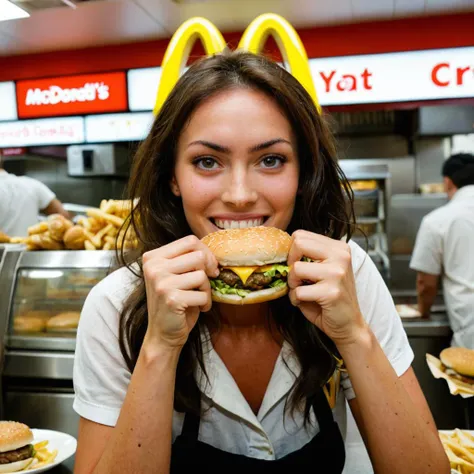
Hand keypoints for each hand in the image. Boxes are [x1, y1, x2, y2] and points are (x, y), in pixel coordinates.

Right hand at [142, 235, 218, 349]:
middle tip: (205, 284)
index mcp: (153, 257)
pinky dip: (205, 303)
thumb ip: (187, 259)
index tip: (209, 267)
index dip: (206, 253)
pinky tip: (196, 308)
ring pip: (202, 275)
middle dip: (208, 270)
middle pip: (198, 255)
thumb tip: (214, 250)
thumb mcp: (176, 274)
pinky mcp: (171, 298)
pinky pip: (203, 295)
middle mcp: (154, 267)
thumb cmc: (174, 301)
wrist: (162, 333)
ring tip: (198, 298)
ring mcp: (161, 282)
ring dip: (206, 289)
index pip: (190, 241)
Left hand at [287, 230, 366, 346]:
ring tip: (302, 291)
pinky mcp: (331, 292)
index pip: (301, 235)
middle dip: (290, 264)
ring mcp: (337, 273)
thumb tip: (282, 247)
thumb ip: (307, 255)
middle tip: (297, 278)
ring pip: (296, 268)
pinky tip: (304, 302)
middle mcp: (341, 256)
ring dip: (292, 284)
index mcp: (338, 247)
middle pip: (298, 244)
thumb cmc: (329, 297)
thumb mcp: (321, 269)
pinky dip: (295, 299)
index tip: (297, 266)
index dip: (292, 252)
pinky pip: (298, 291)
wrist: (349, 325)